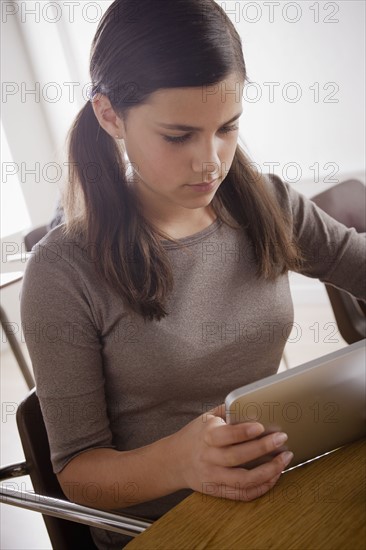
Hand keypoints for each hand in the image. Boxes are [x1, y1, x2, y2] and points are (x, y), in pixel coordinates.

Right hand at [173, 403, 292, 501]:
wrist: (173, 461)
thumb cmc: (195, 435)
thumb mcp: (206, 418)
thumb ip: (226, 410)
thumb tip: (253, 402)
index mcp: (206, 436)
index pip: (226, 435)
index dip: (243, 432)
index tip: (261, 426)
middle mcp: (209, 458)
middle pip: (238, 457)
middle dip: (263, 448)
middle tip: (282, 439)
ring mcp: (213, 477)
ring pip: (243, 480)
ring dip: (268, 471)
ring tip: (284, 459)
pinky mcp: (217, 491)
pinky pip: (242, 494)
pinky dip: (261, 487)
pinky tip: (274, 476)